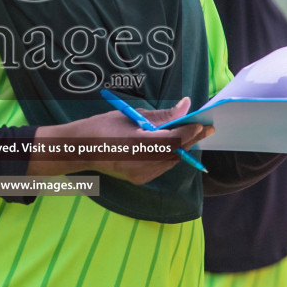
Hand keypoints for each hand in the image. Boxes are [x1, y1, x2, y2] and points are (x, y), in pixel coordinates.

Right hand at [26, 97, 213, 184]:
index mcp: (137, 143)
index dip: (190, 131)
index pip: (173, 139)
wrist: (80, 149)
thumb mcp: (132, 116)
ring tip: (191, 133)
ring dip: (182, 148)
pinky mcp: (139, 179)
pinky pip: (162, 167)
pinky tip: (172, 146)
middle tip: (206, 127)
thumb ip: (162, 115)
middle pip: (176, 152)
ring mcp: (140, 174)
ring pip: (171, 161)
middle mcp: (140, 162)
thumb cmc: (103, 127)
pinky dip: (170, 156)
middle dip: (191, 139)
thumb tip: (185, 106)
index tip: (202, 122)